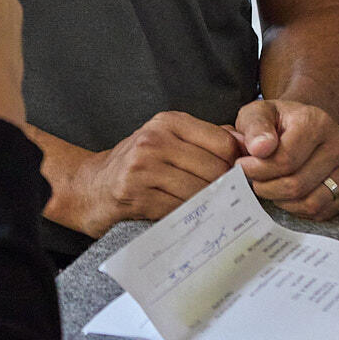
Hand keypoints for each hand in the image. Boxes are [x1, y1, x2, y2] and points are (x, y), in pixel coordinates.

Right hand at [50, 112, 242, 238]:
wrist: (90, 187)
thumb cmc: (138, 165)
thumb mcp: (168, 140)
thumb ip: (206, 139)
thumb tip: (248, 145)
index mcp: (168, 122)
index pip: (223, 143)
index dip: (236, 165)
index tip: (236, 180)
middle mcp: (155, 139)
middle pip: (215, 170)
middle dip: (223, 189)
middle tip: (223, 201)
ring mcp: (142, 166)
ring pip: (199, 192)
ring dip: (206, 206)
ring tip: (205, 210)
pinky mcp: (133, 194)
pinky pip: (177, 210)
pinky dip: (185, 218)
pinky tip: (182, 217)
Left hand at [231, 98, 338, 219]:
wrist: (304, 125)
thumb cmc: (277, 122)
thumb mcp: (258, 113)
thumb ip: (254, 127)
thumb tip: (259, 149)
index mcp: (317, 122)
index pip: (285, 160)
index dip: (257, 170)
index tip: (242, 166)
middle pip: (296, 184)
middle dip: (267, 188)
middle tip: (254, 181)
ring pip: (310, 202)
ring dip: (282, 201)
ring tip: (269, 187)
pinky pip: (321, 211)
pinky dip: (298, 209)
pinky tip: (287, 195)